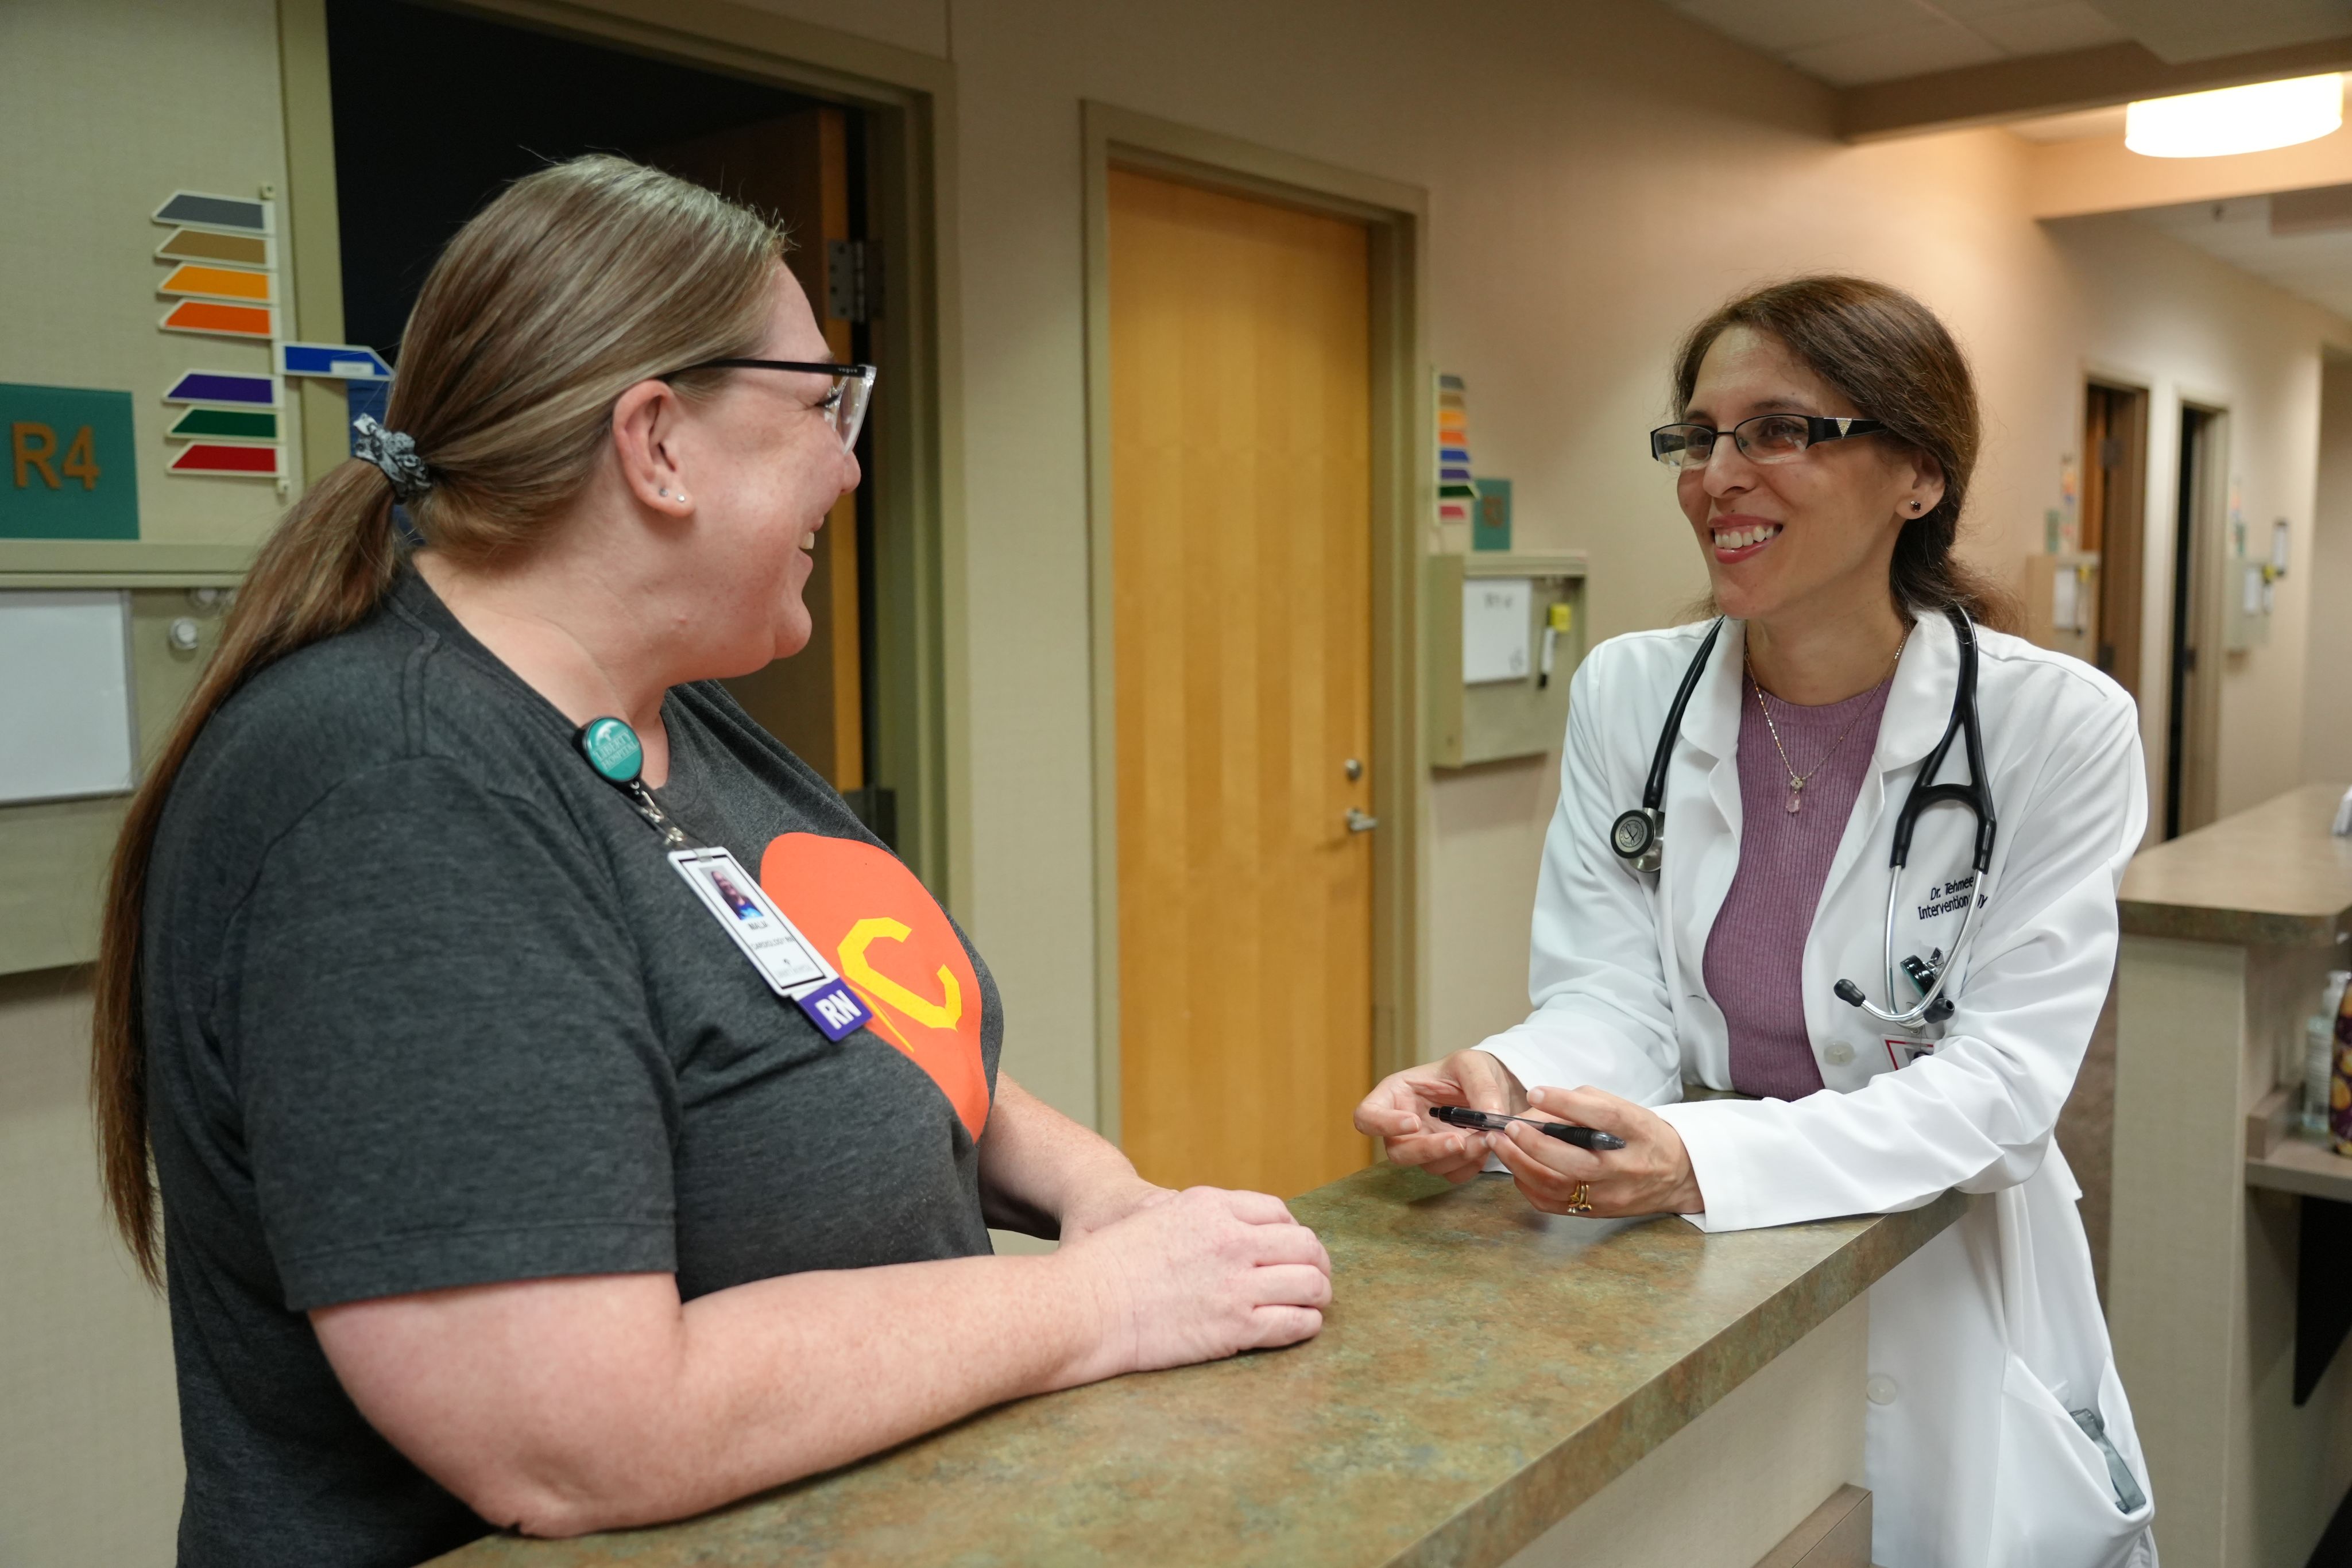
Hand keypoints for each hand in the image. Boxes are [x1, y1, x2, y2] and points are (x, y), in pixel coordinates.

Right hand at [1052, 1187, 1330, 1382]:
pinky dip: (1306, 1325)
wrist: (1084, 1306)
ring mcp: (1238, 1284)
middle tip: (1314, 1279)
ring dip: (1317, 1295)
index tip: (1289, 1250)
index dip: (1291, 1233)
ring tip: (1312, 1305)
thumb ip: (1197, 1221)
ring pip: (1310, 1284)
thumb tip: (1224, 1232)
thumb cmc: (1107, 1267)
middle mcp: (1232, 1239)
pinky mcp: (1236, 1327)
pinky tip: (1299, 1327)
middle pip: (1305, 1245)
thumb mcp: (1155, 1218)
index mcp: (1211, 1207)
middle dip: (1315, 1263)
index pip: (1278, 1212)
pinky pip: (1296, 1323)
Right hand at [1352, 1049, 1525, 1182]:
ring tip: (1486, 1137)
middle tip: (1459, 1140)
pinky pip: (1451, 1175)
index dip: (1383, 1124)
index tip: (1414, 1122)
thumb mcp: (1472, 1064)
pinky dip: (1470, 1166)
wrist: (1493, 1086)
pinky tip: (1484, 1147)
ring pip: (1428, 1166)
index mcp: (1396, 1094)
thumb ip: (1481, 1086)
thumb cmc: (1469, 1069)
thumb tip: (1490, 1115)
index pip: (1367, 1116)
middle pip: (1397, 1152)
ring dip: (1458, 1157)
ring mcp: (1423, 1146)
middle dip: (1429, 1150)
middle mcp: (1403, 1125)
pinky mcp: (1444, 1160)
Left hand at [1483, 1085, 1703, 1217]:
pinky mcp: (1596, 1213)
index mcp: (1638, 1133)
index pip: (1605, 1117)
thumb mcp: (1624, 1109)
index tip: (1536, 1091)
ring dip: (1522, 1164)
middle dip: (1535, 1144)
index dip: (1568, 1104)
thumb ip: (1583, 1103)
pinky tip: (1517, 1166)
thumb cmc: (1641, 1135)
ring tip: (1500, 1143)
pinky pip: (1553, 1203)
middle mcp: (1626, 1168)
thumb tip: (1537, 1104)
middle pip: (1578, 1162)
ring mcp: (1611, 1195)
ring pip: (1560, 1187)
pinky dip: (1528, 1184)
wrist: (1676, 1175)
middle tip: (1507, 1127)